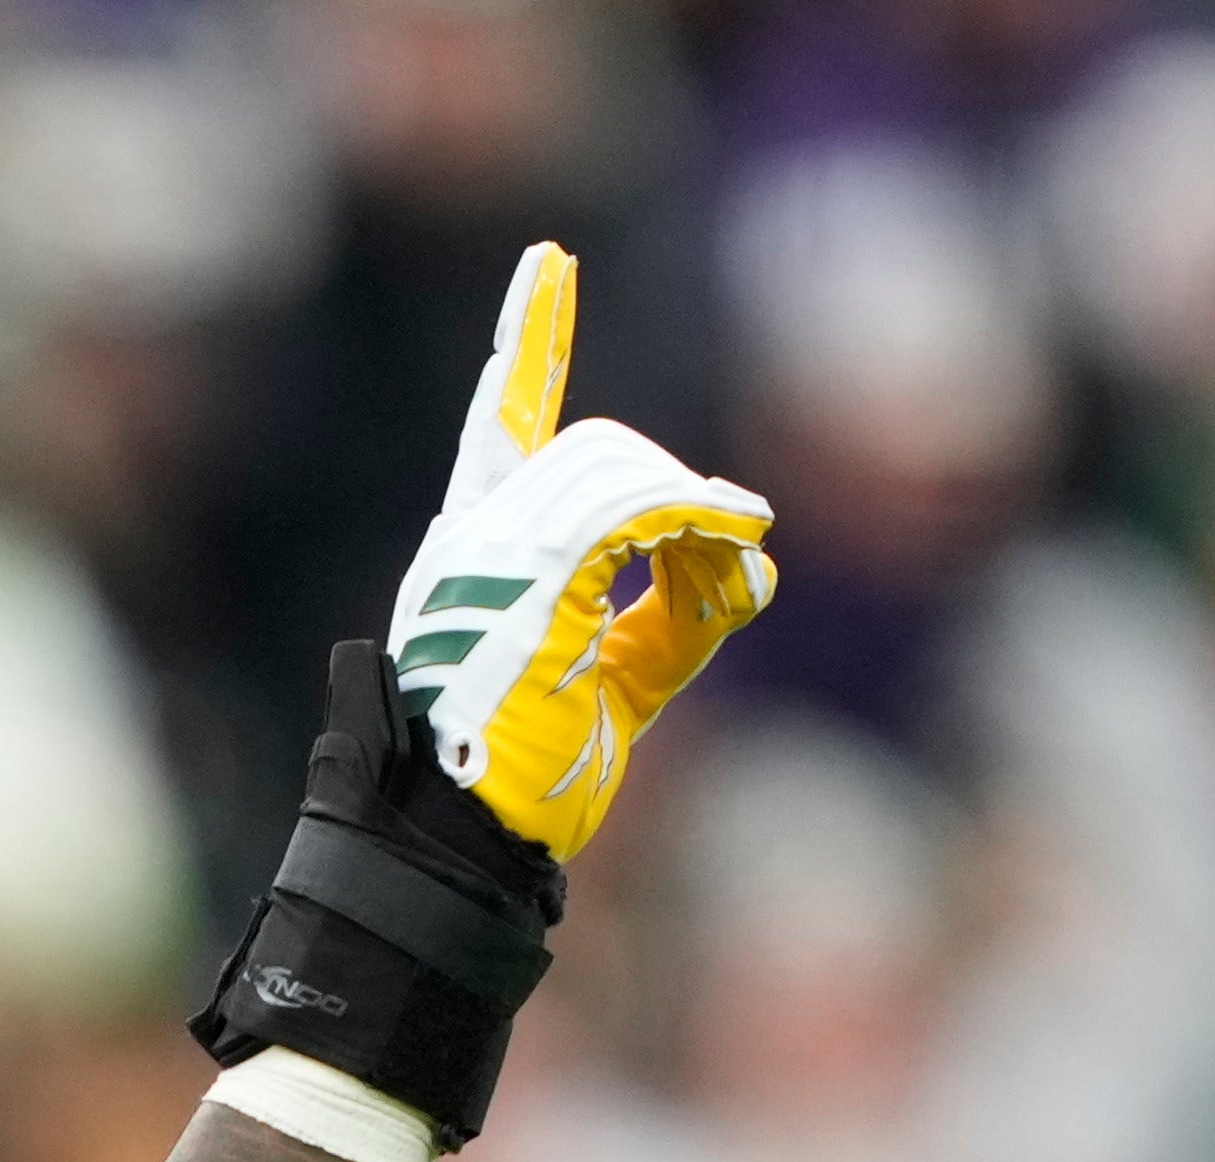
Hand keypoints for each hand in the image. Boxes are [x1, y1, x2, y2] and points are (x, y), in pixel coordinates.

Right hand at [377, 243, 772, 856]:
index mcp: (473, 556)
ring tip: (739, 561)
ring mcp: (490, 551)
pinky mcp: (528, 574)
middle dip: (681, 491)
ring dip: (699, 512)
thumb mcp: (619, 685)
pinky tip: (738, 540)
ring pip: (621, 470)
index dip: (532, 341)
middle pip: (598, 451)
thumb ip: (673, 617)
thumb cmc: (523, 785)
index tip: (550, 264)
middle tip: (739, 540)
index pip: (501, 423)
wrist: (463, 845)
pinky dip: (699, 518)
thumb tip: (751, 561)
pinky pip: (637, 507)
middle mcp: (471, 539)